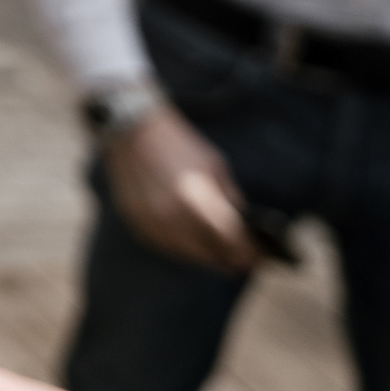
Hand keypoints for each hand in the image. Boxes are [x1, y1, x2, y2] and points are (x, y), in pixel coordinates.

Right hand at [104, 105, 255, 274]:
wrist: (131, 131)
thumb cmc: (178, 145)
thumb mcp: (214, 167)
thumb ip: (229, 200)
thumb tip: (243, 228)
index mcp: (197, 201)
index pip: (232, 242)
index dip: (248, 252)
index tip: (258, 256)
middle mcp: (173, 219)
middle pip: (210, 255)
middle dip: (229, 258)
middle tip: (242, 259)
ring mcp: (152, 224)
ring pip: (187, 255)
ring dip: (205, 255)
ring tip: (219, 253)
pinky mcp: (137, 224)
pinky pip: (166, 246)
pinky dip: (181, 247)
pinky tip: (192, 241)